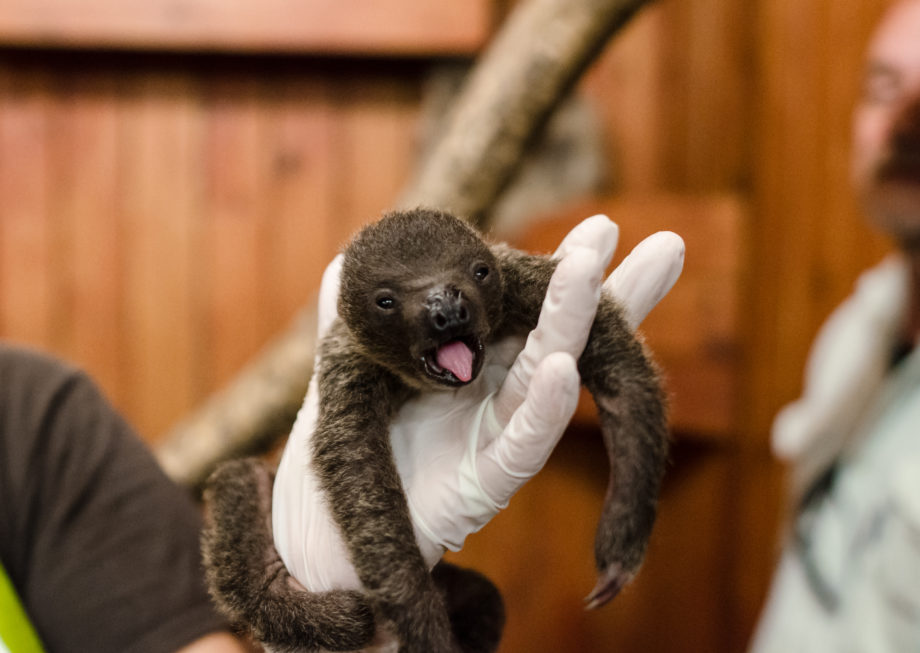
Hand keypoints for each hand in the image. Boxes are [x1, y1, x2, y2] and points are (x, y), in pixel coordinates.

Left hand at [271, 215, 684, 591]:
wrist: (336, 525)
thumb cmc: (359, 443)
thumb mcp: (352, 369)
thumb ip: (351, 316)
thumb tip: (345, 259)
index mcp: (480, 359)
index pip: (531, 306)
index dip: (570, 272)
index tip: (604, 228)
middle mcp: (503, 391)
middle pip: (567, 334)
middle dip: (615, 292)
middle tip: (668, 246)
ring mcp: (502, 432)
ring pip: (550, 373)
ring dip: (573, 322)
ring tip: (595, 268)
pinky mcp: (489, 478)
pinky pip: (523, 440)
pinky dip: (543, 404)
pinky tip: (561, 367)